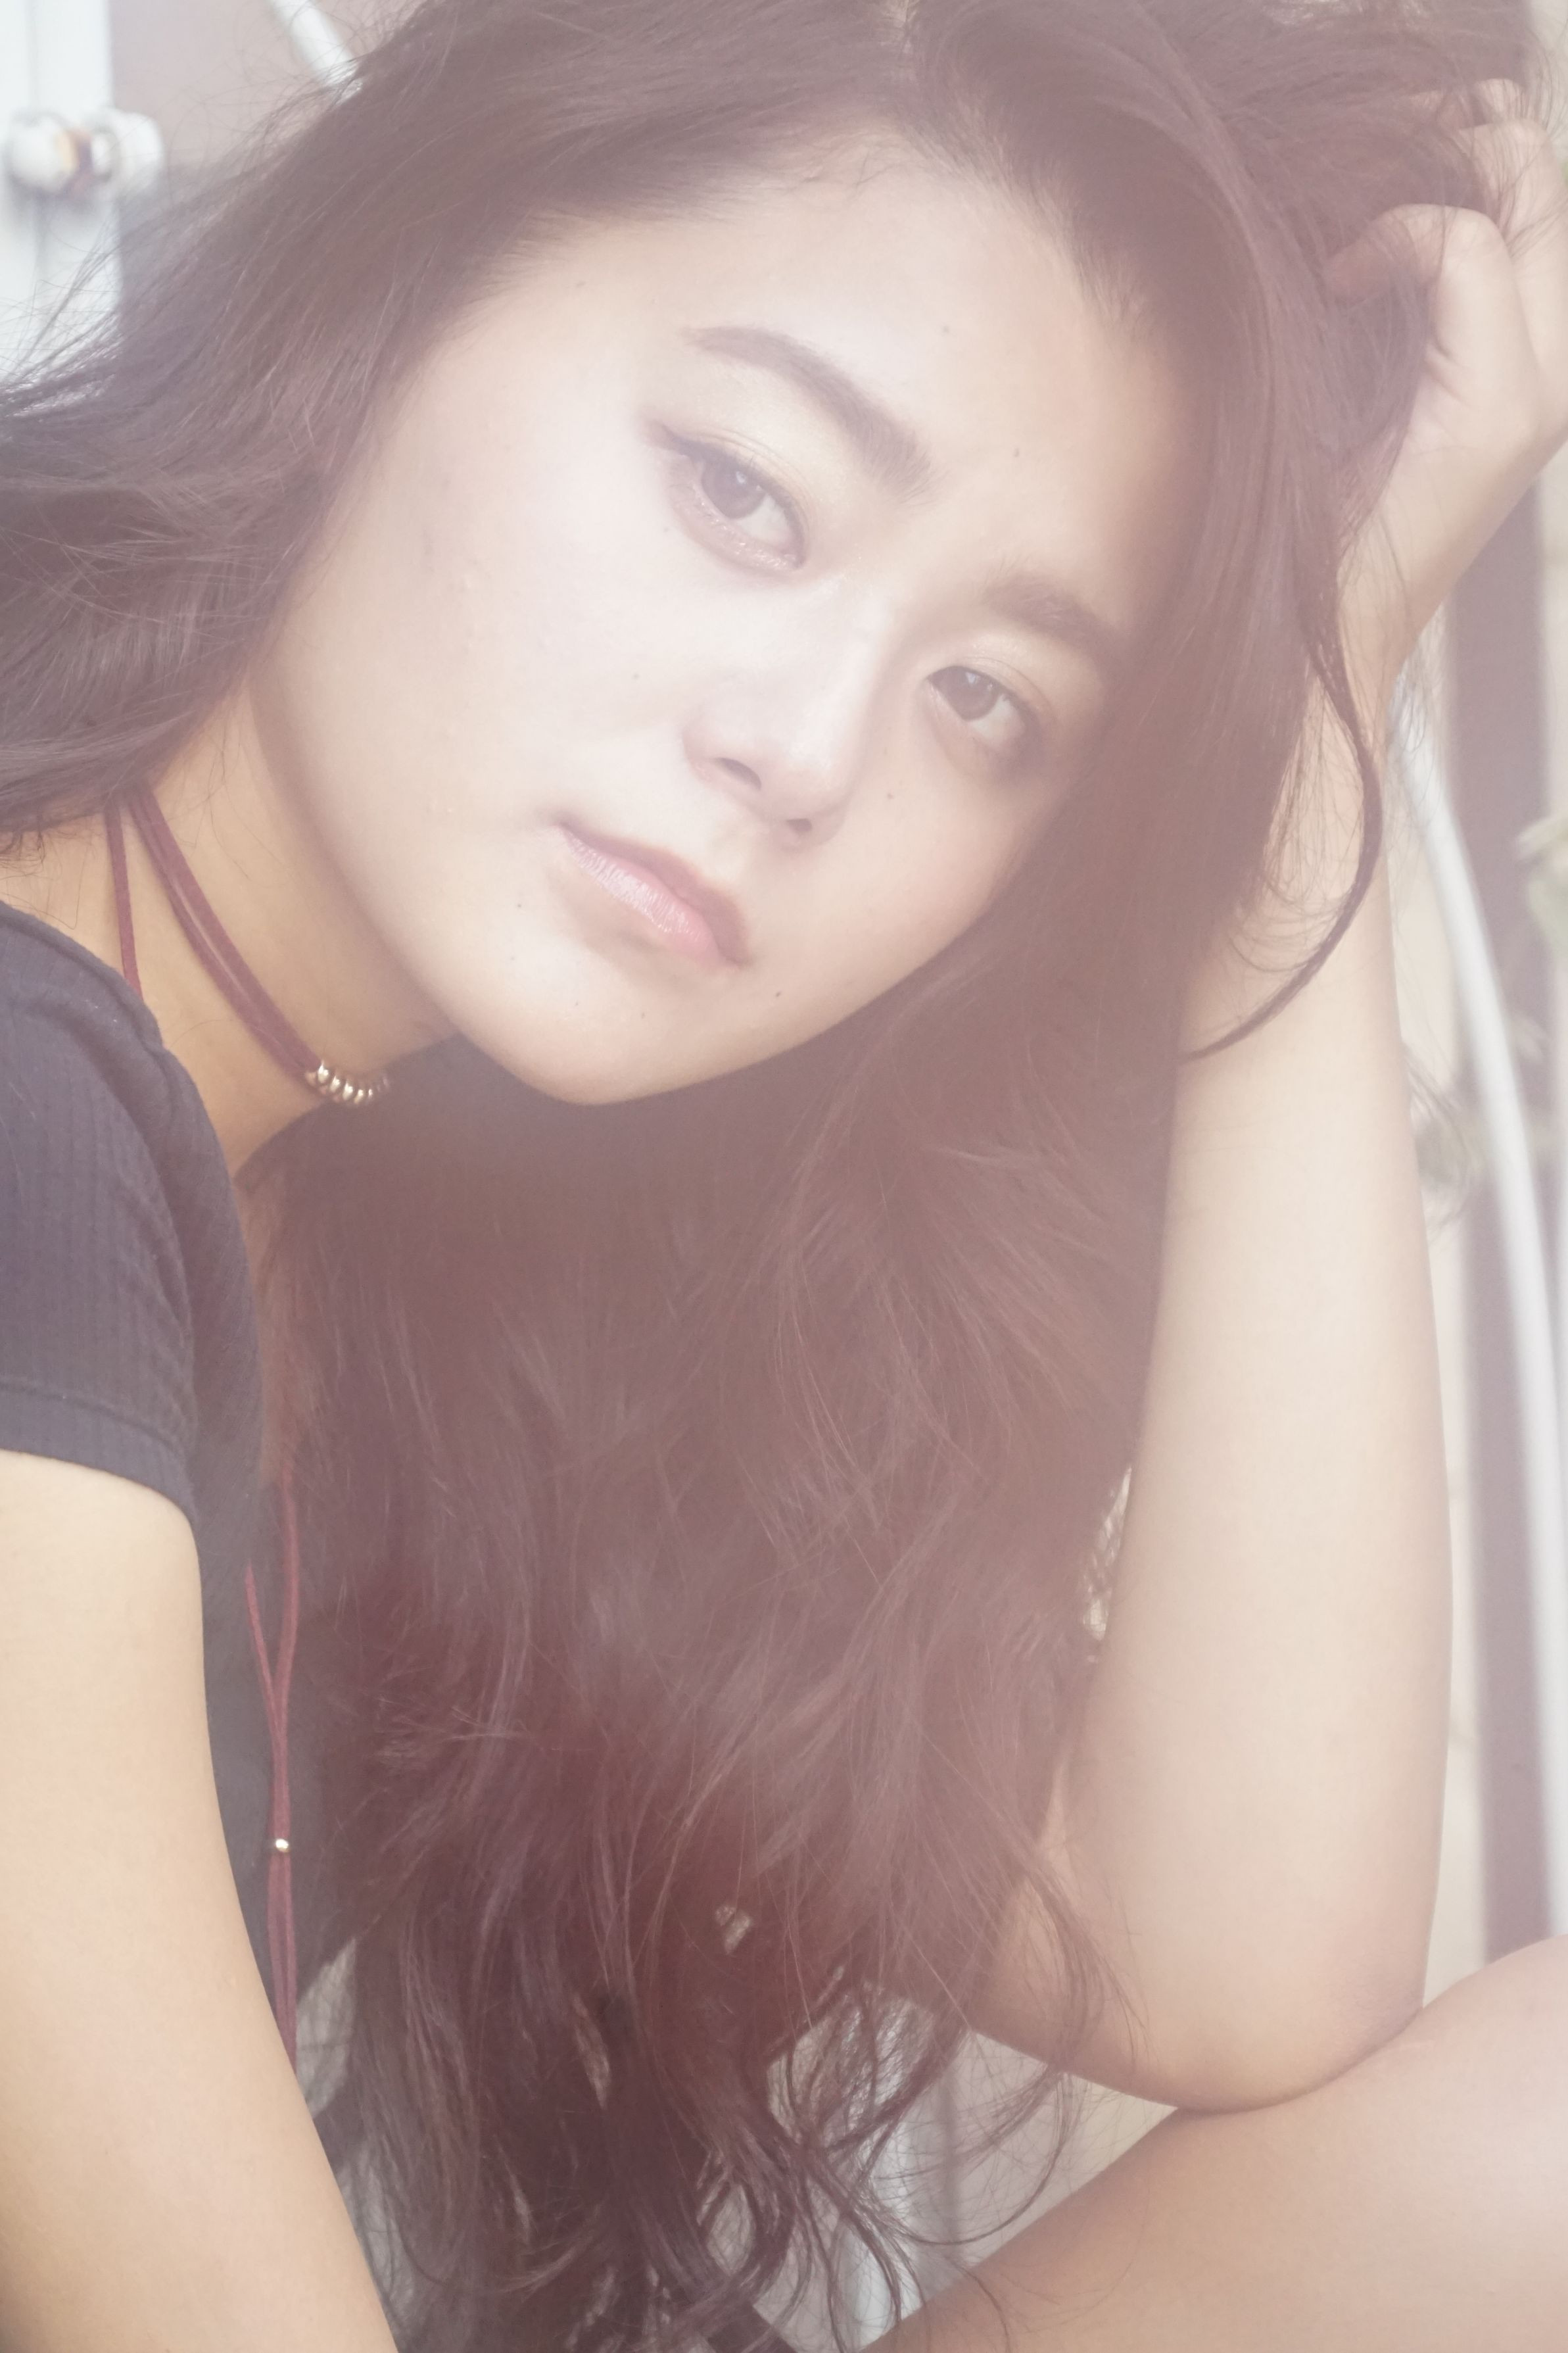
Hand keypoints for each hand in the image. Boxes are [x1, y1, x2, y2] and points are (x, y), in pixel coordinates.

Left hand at [1330, 87, 1567, 709]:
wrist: (1311, 640)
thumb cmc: (1307, 517)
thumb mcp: (1346, 380)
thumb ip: (1375, 296)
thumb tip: (1346, 205)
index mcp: (1522, 353)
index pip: (1533, 193)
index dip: (1463, 143)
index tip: (1360, 184)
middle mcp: (1552, 364)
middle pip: (1545, 176)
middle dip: (1461, 129)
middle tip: (1367, 141)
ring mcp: (1540, 388)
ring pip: (1532, 195)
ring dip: (1440, 163)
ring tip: (1358, 199)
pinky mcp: (1500, 414)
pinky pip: (1469, 254)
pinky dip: (1399, 240)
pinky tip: (1342, 278)